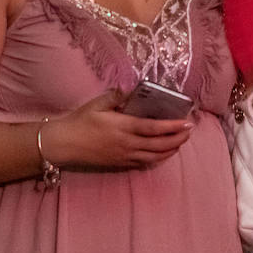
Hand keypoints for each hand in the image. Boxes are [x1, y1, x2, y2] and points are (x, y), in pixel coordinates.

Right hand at [47, 89, 193, 170]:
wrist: (63, 144)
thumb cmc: (80, 122)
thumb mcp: (98, 104)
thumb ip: (117, 96)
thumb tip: (131, 88)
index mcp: (124, 127)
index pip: (154, 128)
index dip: (173, 127)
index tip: (187, 123)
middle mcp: (127, 144)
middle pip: (159, 145)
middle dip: (177, 139)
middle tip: (189, 132)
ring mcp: (124, 156)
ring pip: (154, 157)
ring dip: (170, 150)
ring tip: (180, 142)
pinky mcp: (119, 164)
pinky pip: (143, 163)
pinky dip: (157, 159)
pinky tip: (163, 154)